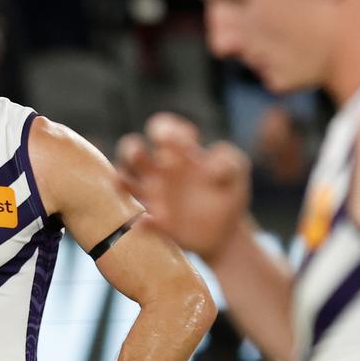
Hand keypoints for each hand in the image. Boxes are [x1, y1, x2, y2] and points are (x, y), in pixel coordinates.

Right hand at [117, 112, 251, 260]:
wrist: (226, 232)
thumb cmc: (228, 193)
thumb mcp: (237, 170)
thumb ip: (228, 160)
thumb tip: (208, 169)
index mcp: (177, 152)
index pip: (162, 128)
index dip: (169, 130)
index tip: (190, 141)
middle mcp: (159, 170)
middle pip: (131, 149)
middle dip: (134, 149)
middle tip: (161, 163)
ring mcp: (153, 196)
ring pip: (123, 179)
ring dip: (122, 177)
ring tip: (126, 181)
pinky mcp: (155, 222)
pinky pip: (138, 219)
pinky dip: (141, 220)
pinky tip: (152, 221)